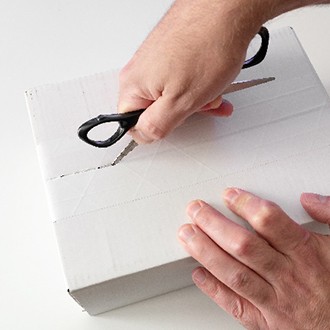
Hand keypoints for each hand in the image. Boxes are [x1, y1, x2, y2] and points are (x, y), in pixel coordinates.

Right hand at [118, 0, 264, 142]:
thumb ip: (156, 125)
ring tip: (212, 91)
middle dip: (181, 114)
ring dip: (194, 99)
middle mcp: (140, 71)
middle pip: (155, 110)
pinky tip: (212, 81)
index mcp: (133, 85)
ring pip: (171, 95)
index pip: (132, 125)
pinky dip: (197, 85)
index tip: (175, 124)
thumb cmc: (207, 46)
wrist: (227, 9)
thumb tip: (144, 135)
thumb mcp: (180, 103)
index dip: (156, 130)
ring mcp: (155, 60)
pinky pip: (180, 79)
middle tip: (199, 107)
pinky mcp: (170, 52)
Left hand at [178, 188, 329, 328]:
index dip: (245, 205)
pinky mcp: (266, 323)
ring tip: (187, 234)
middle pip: (243, 245)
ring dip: (205, 251)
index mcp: (307, 253)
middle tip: (195, 210)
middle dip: (214, 224)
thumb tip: (309, 199)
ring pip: (233, 273)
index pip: (269, 222)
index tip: (229, 195)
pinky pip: (235, 305)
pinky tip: (198, 273)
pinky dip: (213, 289)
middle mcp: (288, 277)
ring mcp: (275, 302)